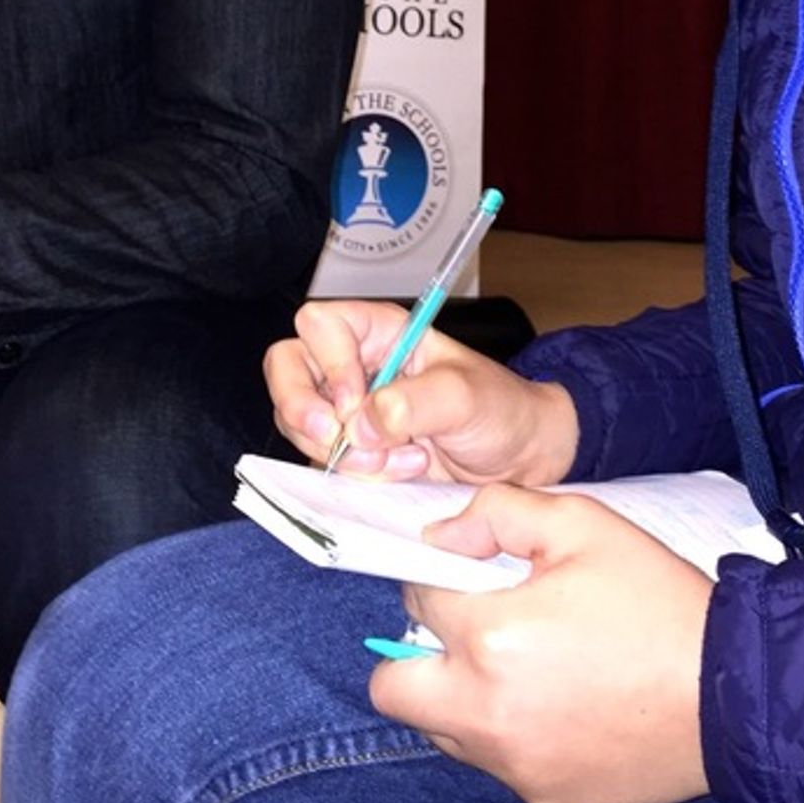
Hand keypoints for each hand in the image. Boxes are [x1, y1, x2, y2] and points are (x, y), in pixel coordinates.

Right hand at [264, 299, 578, 484]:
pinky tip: (396, 476)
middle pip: (286, 368)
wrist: (517, 464)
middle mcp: (352, 367)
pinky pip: (320, 463)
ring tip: (396, 461)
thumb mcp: (468, 397)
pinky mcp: (349, 454)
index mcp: (377, 334)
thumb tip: (364, 422)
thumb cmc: (500, 411)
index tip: (356, 402)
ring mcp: (346, 413)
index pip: (320, 326)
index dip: (328, 362)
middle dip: (302, 408)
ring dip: (338, 451)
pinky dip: (351, 476)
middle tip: (337, 440)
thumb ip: (417, 402)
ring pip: (297, 422)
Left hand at [370, 485, 711, 802]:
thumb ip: (498, 513)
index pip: (416, 599)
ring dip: (458, 696)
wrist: (734, 696)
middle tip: (469, 629)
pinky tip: (560, 702)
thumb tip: (442, 536)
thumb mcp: (582, 523)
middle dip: (414, 654)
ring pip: (443, 731)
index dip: (437, 576)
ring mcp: (515, 765)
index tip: (467, 573)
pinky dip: (508, 733)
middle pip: (393, 689)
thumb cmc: (657, 602)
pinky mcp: (547, 798)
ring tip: (520, 664)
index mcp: (489, 637)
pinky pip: (498, 763)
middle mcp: (487, 712)